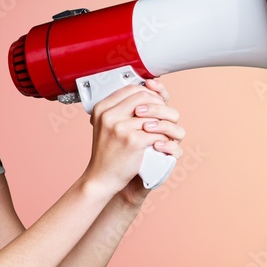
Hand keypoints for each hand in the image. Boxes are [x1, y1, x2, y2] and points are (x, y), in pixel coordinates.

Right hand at [82, 78, 184, 202]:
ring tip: (166, 132)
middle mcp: (109, 115)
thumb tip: (146, 93)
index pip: (131, 88)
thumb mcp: (107, 126)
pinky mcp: (133, 141)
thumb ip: (120, 110)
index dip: (148, 93)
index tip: (156, 102)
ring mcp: (120, 127)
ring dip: (165, 124)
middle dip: (160, 105)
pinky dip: (164, 139)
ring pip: (154, 116)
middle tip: (164, 117)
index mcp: (102, 108)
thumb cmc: (107, 153)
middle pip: (145, 98)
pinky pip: (157, 134)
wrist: (101, 178)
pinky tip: (162, 144)